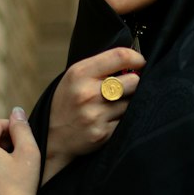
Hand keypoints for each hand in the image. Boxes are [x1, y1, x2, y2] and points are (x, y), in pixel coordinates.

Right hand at [43, 46, 144, 183]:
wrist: (53, 138)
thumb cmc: (68, 103)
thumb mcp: (75, 78)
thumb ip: (100, 68)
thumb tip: (135, 62)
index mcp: (80, 73)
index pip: (119, 56)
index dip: (136, 58)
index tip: (140, 63)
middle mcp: (87, 93)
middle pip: (133, 81)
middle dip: (133, 83)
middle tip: (125, 88)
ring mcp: (95, 115)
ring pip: (131, 103)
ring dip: (127, 104)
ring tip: (111, 106)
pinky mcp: (102, 133)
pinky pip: (126, 121)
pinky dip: (122, 120)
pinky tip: (109, 120)